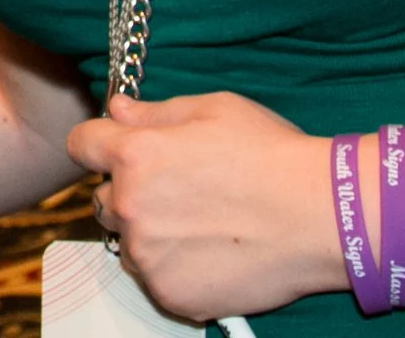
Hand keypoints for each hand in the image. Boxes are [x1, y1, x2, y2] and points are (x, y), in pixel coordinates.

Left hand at [67, 92, 340, 320]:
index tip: (115, 150)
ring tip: (203, 225)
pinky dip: (176, 269)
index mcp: (135, 154)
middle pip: (103, 199)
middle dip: (128, 193)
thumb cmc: (273, 157)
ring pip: (129, 243)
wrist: (323, 218)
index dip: (98, 144)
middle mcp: (130, 205)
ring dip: (151, 236)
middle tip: (179, 193)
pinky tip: (213, 253)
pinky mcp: (170, 293)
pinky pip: (156, 279)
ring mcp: (148, 255)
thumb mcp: (214, 111)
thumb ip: (155, 113)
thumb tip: (118, 110)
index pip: (81, 145)